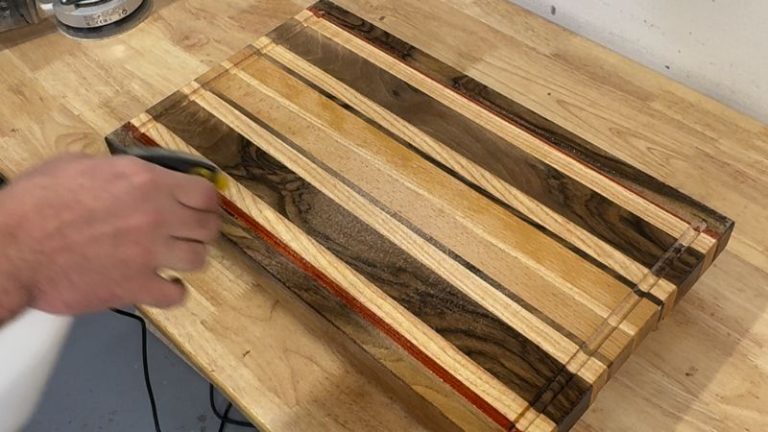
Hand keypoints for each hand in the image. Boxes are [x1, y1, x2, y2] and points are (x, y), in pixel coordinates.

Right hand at [0, 154, 220, 314]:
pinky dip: (173, 292)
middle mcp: (156, 216)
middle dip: (202, 230)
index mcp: (145, 182)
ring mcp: (149, 254)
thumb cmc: (34, 205)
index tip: (201, 207)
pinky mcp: (135, 287)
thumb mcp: (78, 166)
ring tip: (174, 257)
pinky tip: (163, 285)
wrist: (10, 248)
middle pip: (208, 227)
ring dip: (189, 258)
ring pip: (199, 259)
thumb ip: (119, 172)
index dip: (207, 202)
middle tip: (189, 233)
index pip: (205, 193)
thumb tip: (136, 176)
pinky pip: (176, 295)